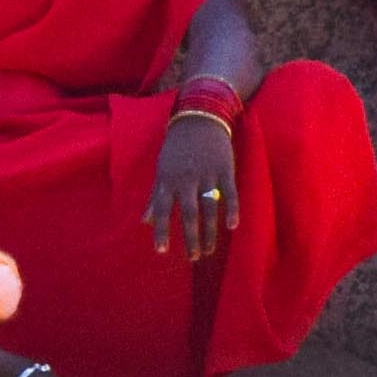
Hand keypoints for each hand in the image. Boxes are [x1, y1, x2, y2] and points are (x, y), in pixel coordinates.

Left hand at [144, 112, 234, 260]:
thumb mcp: (162, 169)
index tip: (162, 251)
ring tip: (208, 250)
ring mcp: (207, 174)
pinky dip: (231, 210)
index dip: (161, 230)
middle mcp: (186, 178)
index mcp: (168, 179)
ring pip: (209, 208)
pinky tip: (232, 227)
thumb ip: (154, 197)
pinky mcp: (225, 169)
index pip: (162, 209)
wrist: (200, 118)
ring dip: (209, 232)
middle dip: (191, 237)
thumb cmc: (177, 148)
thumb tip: (144, 222)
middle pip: (189, 213)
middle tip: (193, 258)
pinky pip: (229, 193)